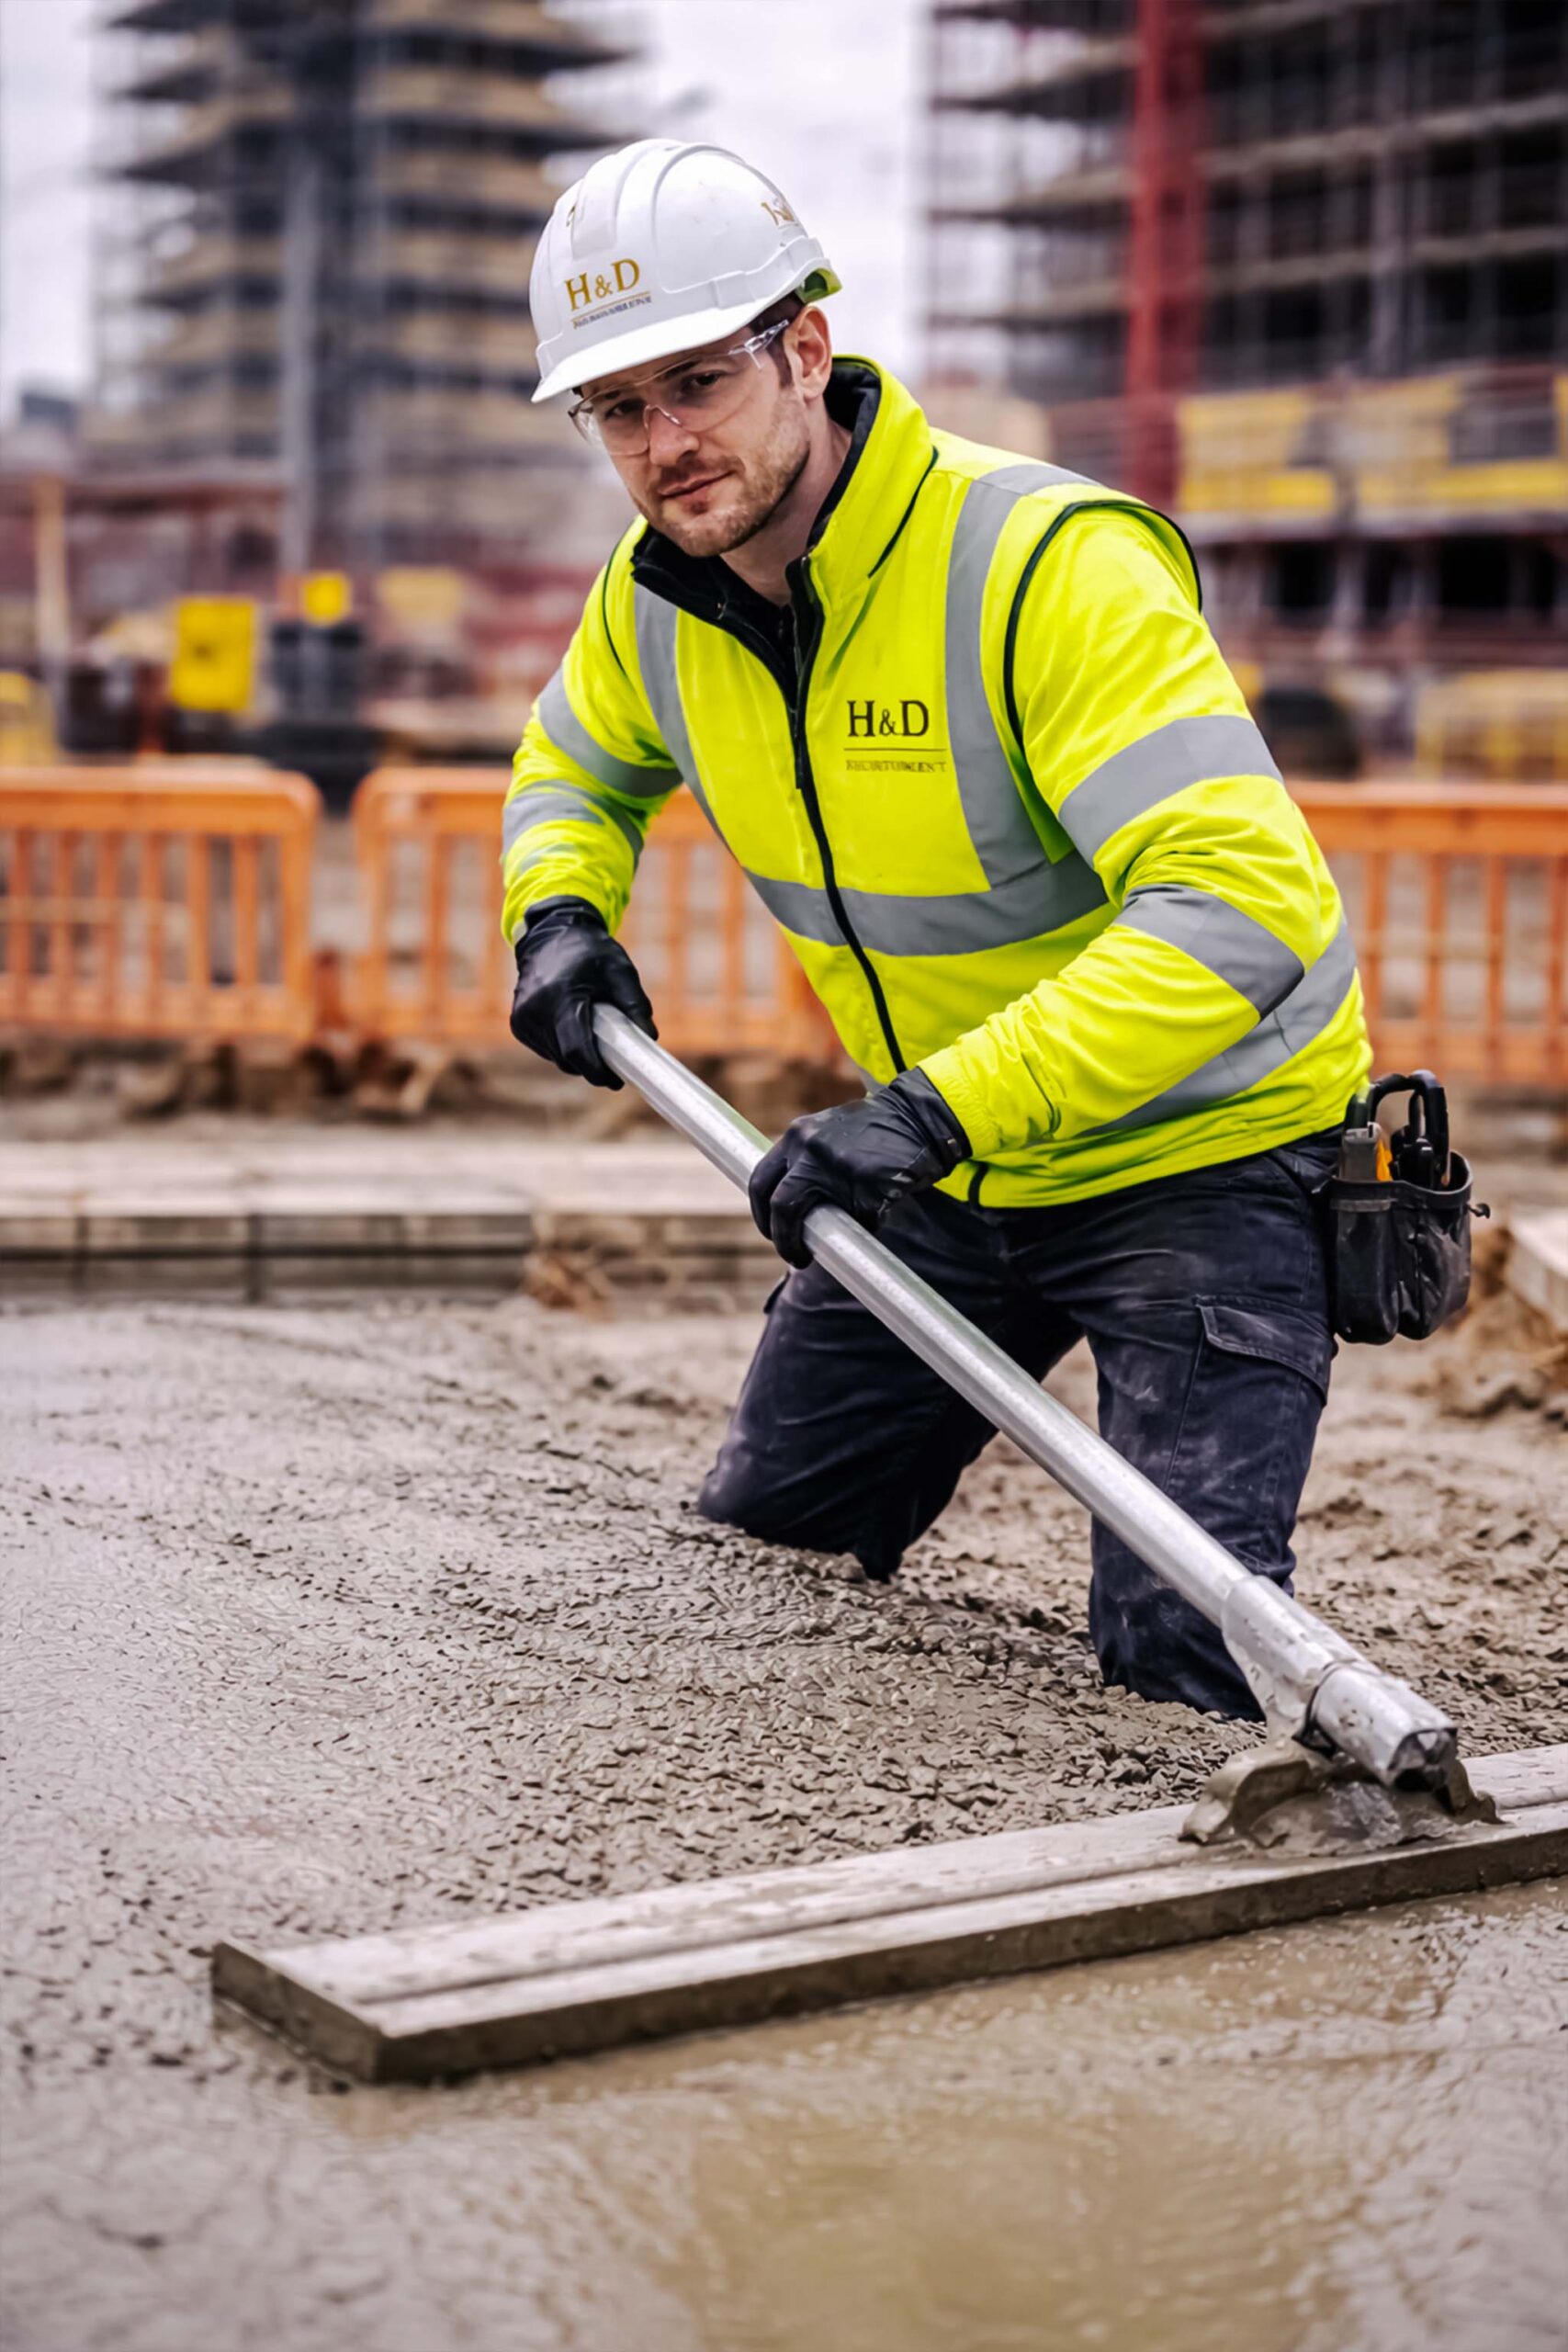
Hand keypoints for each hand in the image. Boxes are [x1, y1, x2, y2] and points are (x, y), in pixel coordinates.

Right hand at [509, 897, 654, 1088]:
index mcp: (561, 996)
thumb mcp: (620, 971)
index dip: (597, 1071)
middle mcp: (535, 1009)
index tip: (616, 1080)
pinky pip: (545, 1048)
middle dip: (591, 1066)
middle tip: (613, 1064)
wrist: (550, 933)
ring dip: (577, 1055)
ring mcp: (523, 1018)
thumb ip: (636, 1004)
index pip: (576, 1049)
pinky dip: (562, 1046)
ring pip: (556, 1057)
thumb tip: (650, 1038)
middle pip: (567, 1058)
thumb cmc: (589, 951)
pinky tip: (571, 1026)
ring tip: (593, 1033)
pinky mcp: (518, 1024)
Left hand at [749, 1071, 969, 1267]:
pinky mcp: (869, 1185)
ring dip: (821, 1241)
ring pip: (819, 1219)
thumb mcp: (828, 1133)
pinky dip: (866, 1225)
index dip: (762, 1214)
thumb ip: (805, 1161)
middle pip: (781, 1206)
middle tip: (794, 1255)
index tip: (772, 1232)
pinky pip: (860, 1220)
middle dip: (783, 1238)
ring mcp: (839, 1167)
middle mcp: (810, 1149)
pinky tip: (875, 1213)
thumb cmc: (873, 1133)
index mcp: (797, 1137)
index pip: (761, 1182)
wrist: (918, 1117)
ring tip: (829, 1248)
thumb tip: (785, 1207)